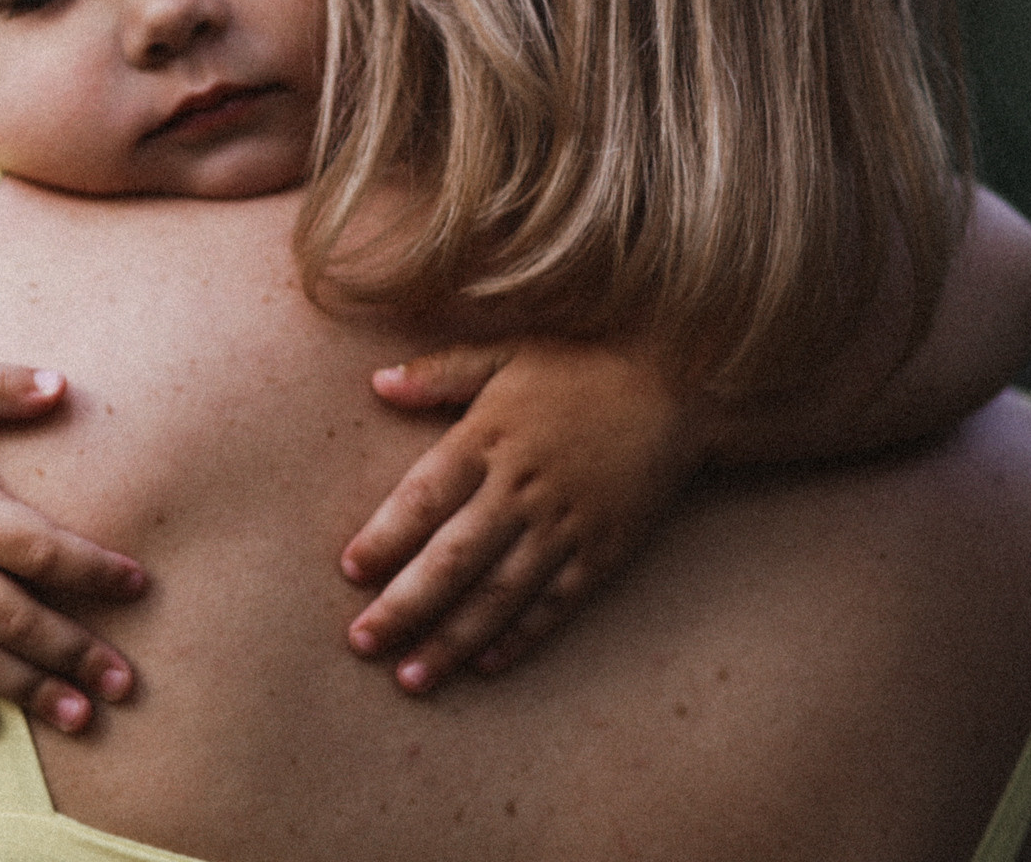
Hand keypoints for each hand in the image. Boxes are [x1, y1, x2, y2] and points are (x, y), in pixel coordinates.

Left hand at [341, 337, 703, 690]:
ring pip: (499, 594)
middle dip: (403, 606)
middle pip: (453, 559)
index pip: (423, 497)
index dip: (384, 538)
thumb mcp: (508, 352)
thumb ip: (441, 372)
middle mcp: (523, 488)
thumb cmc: (582, 364)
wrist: (681, 385)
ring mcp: (565, 525)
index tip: (349, 571)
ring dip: (452, 639)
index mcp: (490, 438)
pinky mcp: (604, 550)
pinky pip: (555, 604)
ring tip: (411, 677)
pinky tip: (484, 665)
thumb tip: (377, 384)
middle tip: (362, 642)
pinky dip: (520, 637)